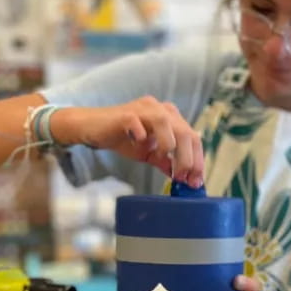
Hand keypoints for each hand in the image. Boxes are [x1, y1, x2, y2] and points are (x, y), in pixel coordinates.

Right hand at [51, 96, 203, 186]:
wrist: (93, 129)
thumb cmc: (124, 138)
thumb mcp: (150, 154)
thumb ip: (167, 162)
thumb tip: (185, 179)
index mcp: (171, 118)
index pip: (192, 137)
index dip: (197, 160)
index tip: (195, 181)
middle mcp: (161, 109)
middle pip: (184, 131)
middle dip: (187, 159)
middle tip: (183, 178)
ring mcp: (144, 109)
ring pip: (166, 123)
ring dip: (169, 147)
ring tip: (164, 163)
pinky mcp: (126, 113)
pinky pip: (138, 122)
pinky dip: (142, 136)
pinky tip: (140, 145)